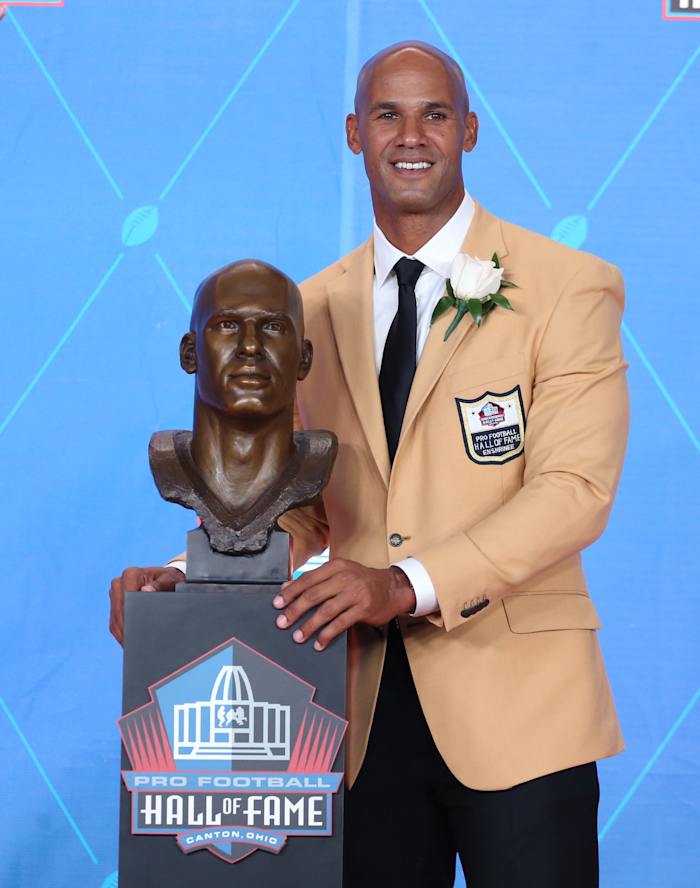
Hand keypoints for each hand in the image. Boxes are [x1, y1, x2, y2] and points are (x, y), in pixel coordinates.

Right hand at [109, 565, 183, 644]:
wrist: (166, 579)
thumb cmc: (169, 579)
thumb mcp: (169, 580)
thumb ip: (160, 585)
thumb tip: (146, 590)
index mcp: (131, 574)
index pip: (127, 599)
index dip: (131, 616)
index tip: (137, 631)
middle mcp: (120, 582)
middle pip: (119, 611)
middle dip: (126, 629)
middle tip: (135, 645)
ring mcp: (115, 594)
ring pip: (115, 619)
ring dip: (122, 634)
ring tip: (133, 648)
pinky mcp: (115, 604)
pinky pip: (114, 622)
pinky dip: (121, 634)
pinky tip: (130, 643)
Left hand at [273, 559, 415, 651]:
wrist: (392, 587)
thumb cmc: (363, 581)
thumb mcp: (340, 573)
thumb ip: (316, 579)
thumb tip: (288, 586)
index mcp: (336, 567)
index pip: (308, 579)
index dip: (291, 592)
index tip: (278, 603)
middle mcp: (344, 578)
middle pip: (314, 595)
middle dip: (295, 610)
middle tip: (282, 621)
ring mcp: (355, 593)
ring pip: (326, 611)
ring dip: (309, 625)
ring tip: (298, 636)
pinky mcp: (363, 608)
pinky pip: (341, 623)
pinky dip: (327, 634)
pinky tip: (319, 642)